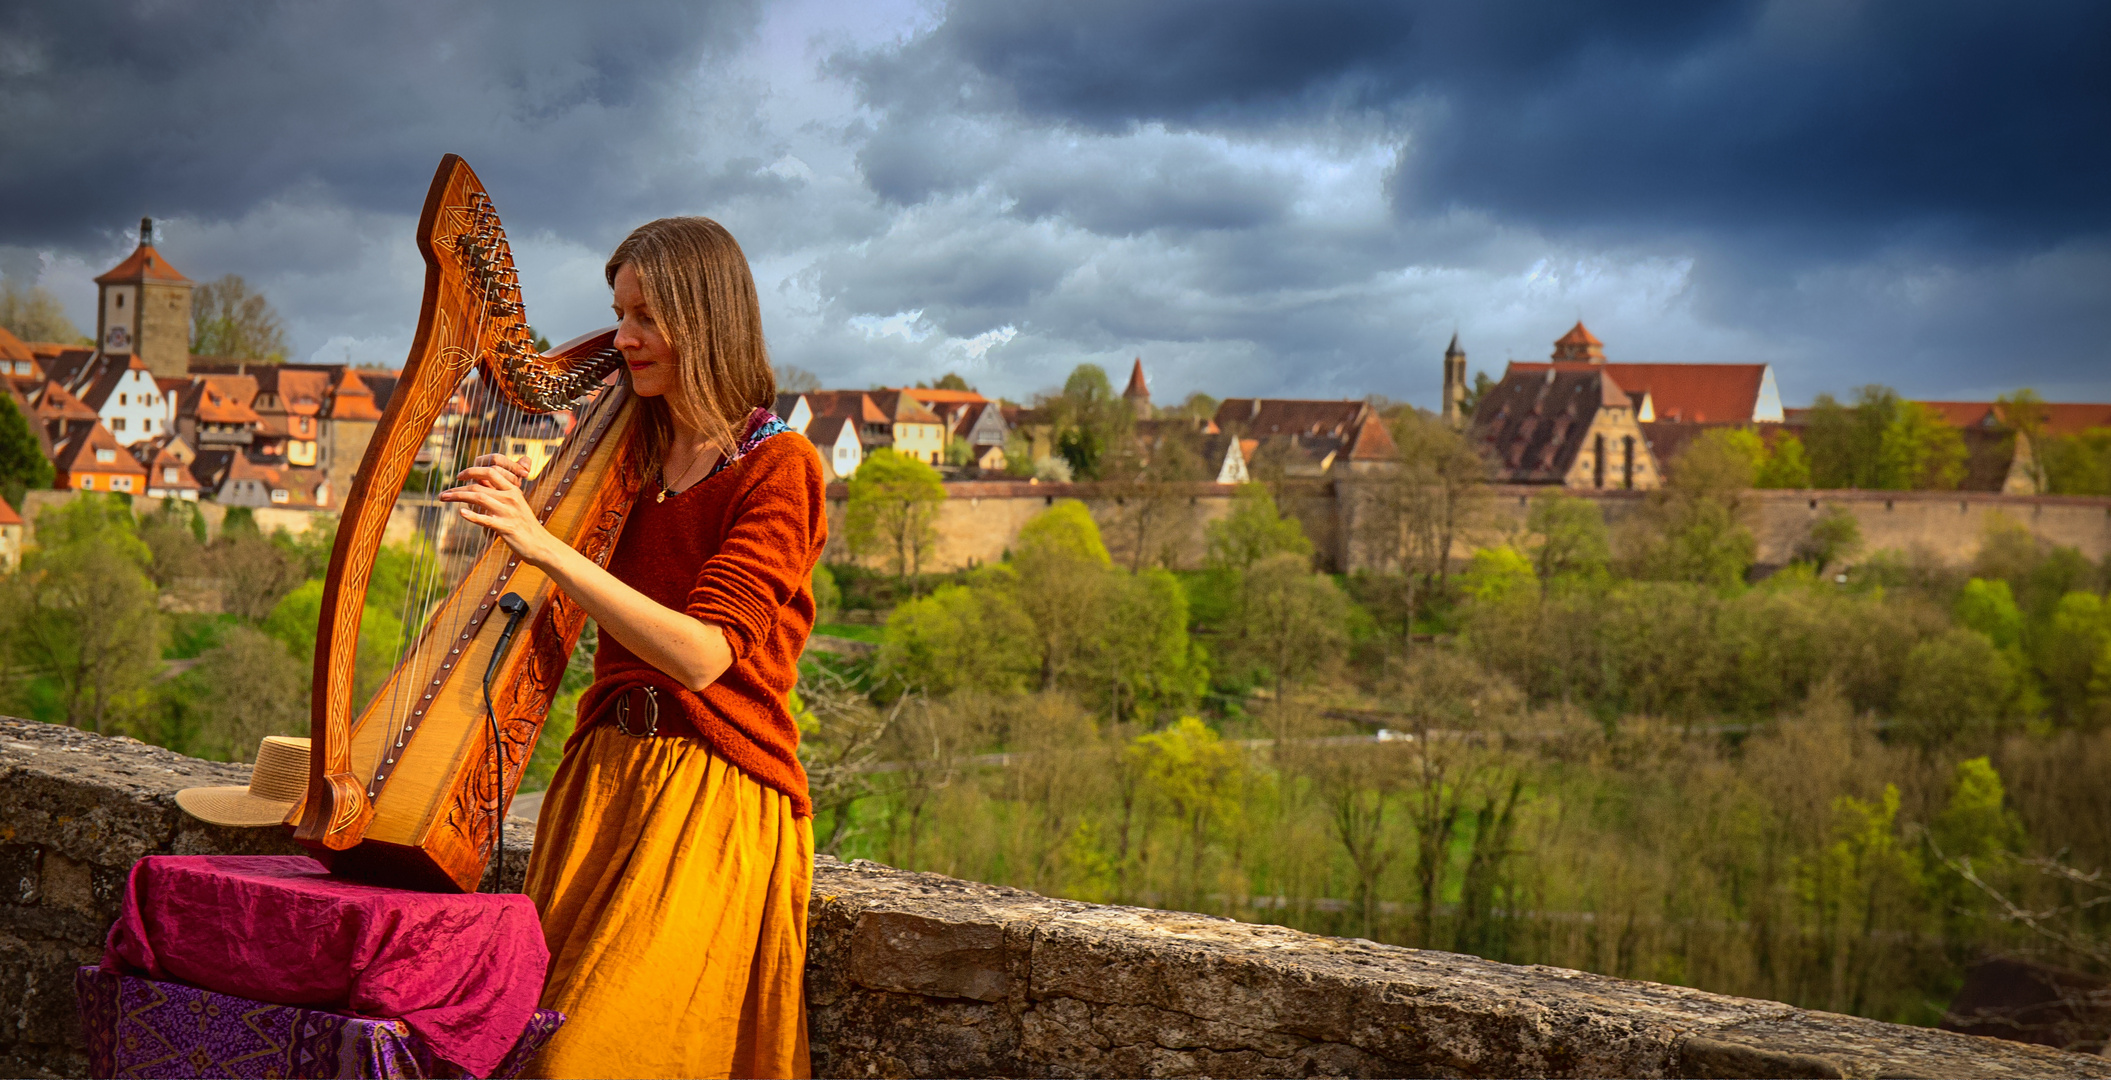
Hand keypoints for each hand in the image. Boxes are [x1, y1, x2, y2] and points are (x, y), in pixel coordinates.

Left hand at [439, 454, 558, 566]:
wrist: (541, 545)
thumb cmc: (526, 527)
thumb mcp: (516, 506)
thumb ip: (501, 496)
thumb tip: (481, 489)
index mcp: (513, 490)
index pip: (491, 472)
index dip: (473, 471)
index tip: (459, 476)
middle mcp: (511, 498)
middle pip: (480, 484)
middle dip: (459, 486)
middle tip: (444, 493)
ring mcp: (508, 512)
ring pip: (479, 498)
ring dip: (458, 497)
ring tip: (443, 498)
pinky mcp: (506, 527)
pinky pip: (486, 520)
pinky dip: (472, 516)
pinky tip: (461, 513)